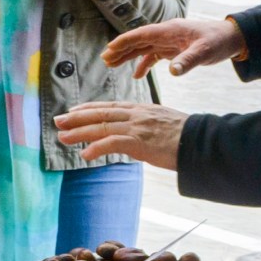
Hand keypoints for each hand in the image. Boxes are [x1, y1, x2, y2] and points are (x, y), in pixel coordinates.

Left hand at [54, 102, 189, 168]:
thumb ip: (147, 126)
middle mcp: (137, 115)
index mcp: (142, 109)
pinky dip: (96, 148)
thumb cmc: (187, 136)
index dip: (90, 108)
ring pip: (102, 126)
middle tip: (58, 121)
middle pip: (101, 113)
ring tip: (62, 137)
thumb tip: (135, 136)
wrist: (202, 142)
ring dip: (79, 132)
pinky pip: (112, 143)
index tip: (74, 110)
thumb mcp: (164, 123)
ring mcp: (138, 127)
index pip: (110, 106)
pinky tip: (84, 154)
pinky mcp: (140, 142)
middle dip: (77, 117)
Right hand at [101, 16, 248, 78]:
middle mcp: (166, 34)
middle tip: (104, 59)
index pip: (142, 35)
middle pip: (138, 41)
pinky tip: (137, 75)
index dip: (125, 41)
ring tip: (111, 64)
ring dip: (128, 56)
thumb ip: (188, 61)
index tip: (110, 48)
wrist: (232, 38)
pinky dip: (144, 64)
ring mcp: (168, 41)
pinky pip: (153, 56)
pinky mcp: (173, 49)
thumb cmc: (218, 41)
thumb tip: (172, 72)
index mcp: (169, 30)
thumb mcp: (205, 52)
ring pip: (143, 48)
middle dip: (121, 49)